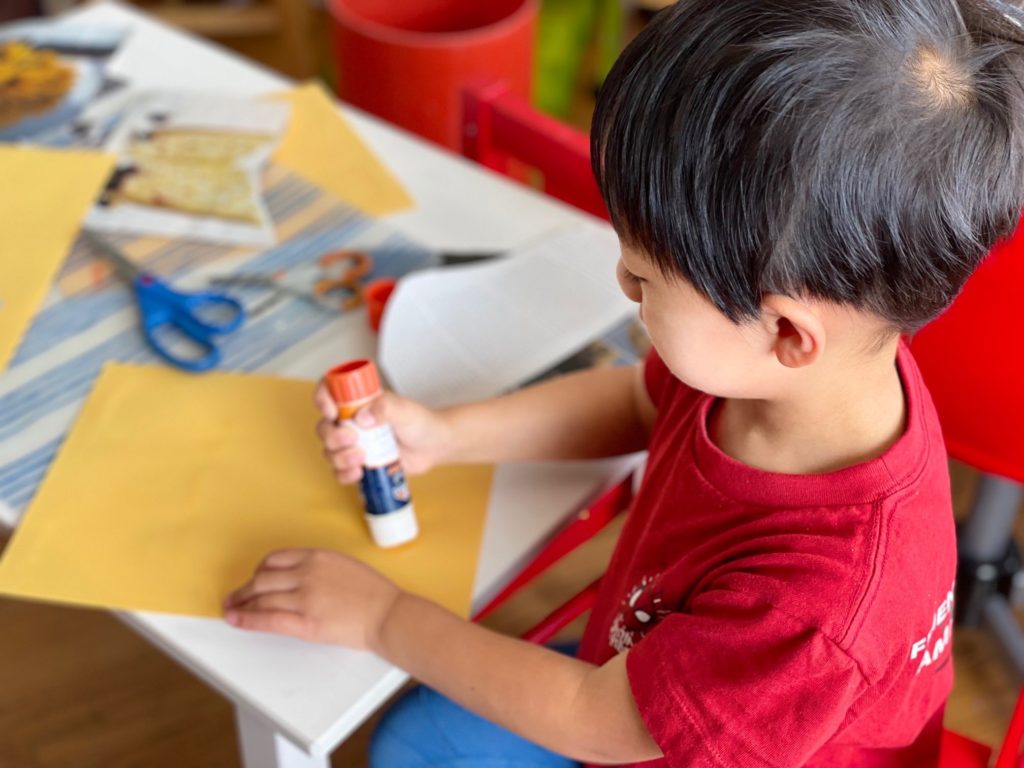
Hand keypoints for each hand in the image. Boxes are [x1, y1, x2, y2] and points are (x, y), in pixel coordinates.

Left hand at [223, 549, 400, 649]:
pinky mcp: (305, 622)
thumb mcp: (345, 566)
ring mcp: (304, 598)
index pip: (276, 559)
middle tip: (235, 596)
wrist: (387, 614)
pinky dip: (247, 618)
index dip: (259, 570)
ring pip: (262, 598)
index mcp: (317, 556)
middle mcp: (307, 573)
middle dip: (245, 588)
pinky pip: (268, 619)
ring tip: (231, 609)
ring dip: (241, 604)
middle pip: (263, 579)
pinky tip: (236, 619)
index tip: (254, 578)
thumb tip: (300, 579)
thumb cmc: (375, 593)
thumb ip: (320, 569)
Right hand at [314, 384, 451, 483]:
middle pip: (324, 426)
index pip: (330, 390)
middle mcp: (352, 421)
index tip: (331, 412)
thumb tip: (362, 417)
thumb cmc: (422, 422)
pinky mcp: (359, 462)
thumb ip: (385, 408)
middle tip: (353, 440)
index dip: (322, 398)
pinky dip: (343, 473)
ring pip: (329, 450)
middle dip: (332, 436)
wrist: (434, 447)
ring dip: (339, 457)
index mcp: (360, 401)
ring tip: (362, 459)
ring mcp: (355, 443)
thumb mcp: (405, 410)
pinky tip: (358, 473)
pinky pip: (339, 470)